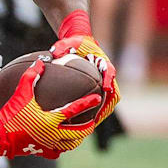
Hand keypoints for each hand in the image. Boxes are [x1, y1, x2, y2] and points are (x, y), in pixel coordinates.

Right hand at [0, 59, 102, 159]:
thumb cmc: (10, 114)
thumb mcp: (20, 93)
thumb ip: (31, 77)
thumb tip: (40, 63)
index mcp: (51, 119)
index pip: (74, 109)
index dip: (87, 103)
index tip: (97, 99)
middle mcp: (53, 133)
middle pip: (78, 132)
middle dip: (88, 127)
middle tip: (92, 122)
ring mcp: (48, 144)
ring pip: (70, 144)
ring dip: (77, 139)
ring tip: (79, 134)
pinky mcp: (41, 152)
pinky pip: (56, 152)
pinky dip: (60, 148)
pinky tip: (59, 145)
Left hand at [51, 10, 120, 128]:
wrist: (81, 43)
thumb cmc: (74, 43)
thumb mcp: (67, 42)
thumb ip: (61, 47)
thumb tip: (54, 53)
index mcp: (103, 62)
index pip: (109, 71)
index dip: (109, 80)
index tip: (106, 88)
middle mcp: (107, 75)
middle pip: (113, 93)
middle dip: (107, 105)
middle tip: (98, 117)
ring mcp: (106, 83)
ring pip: (109, 101)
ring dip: (102, 112)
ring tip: (91, 124)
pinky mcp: (100, 89)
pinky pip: (101, 102)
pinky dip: (96, 111)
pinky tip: (83, 121)